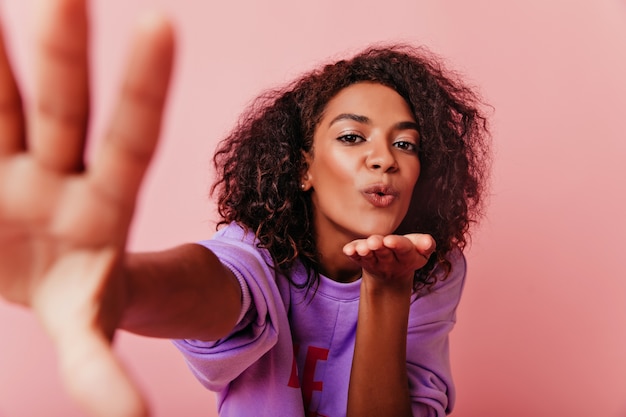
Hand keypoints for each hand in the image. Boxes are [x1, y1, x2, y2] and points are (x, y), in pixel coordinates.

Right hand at [0, 1, 173, 415]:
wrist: (35, 275)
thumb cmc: (75, 296)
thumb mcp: (87, 332)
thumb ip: (103, 371)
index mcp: (102, 204)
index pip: (132, 138)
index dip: (145, 88)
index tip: (162, 25)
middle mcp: (58, 171)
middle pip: (63, 108)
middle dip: (62, 54)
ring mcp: (12, 163)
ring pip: (3, 100)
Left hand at [343, 234, 434, 288]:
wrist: (391, 274)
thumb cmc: (407, 253)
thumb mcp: (420, 249)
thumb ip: (425, 244)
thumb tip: (428, 242)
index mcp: (408, 257)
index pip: (404, 250)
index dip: (398, 245)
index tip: (390, 240)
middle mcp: (390, 262)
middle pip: (385, 254)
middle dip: (379, 247)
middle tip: (374, 241)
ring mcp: (374, 263)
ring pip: (369, 257)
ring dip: (365, 252)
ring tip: (362, 247)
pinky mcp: (361, 261)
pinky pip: (356, 259)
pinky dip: (352, 254)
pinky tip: (348, 250)